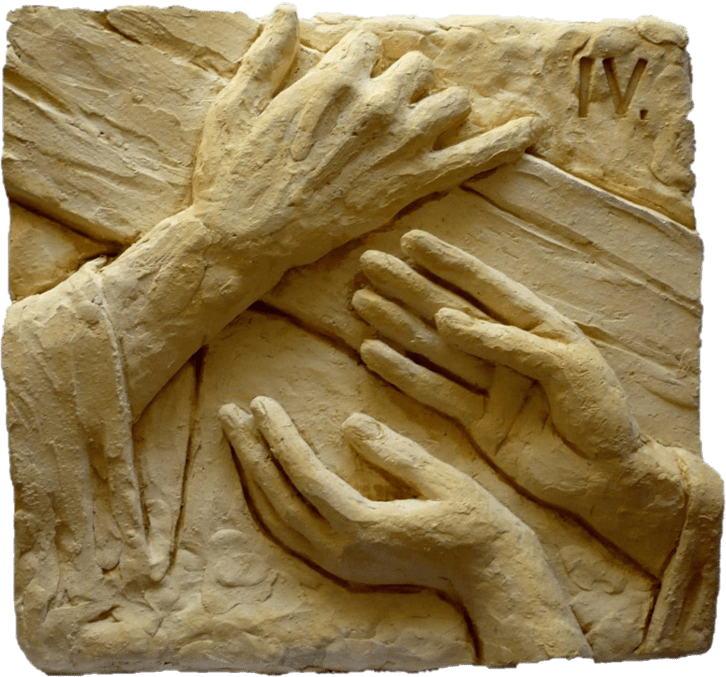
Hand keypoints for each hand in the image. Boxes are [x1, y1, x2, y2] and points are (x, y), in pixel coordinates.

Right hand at [191, 4, 544, 269]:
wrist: (247, 238)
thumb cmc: (234, 174)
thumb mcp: (236, 105)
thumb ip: (266, 54)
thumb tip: (283, 10)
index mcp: (334, 77)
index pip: (369, 44)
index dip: (358, 63)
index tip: (348, 83)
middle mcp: (376, 104)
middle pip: (415, 66)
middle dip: (402, 80)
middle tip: (380, 110)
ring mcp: (399, 144)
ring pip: (449, 100)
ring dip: (441, 104)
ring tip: (428, 121)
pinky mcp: (411, 184)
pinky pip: (473, 157)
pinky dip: (505, 142)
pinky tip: (531, 128)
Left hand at [219, 397, 519, 591]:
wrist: (493, 580)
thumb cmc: (477, 525)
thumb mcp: (442, 479)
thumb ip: (393, 452)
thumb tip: (348, 422)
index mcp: (365, 527)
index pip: (304, 476)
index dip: (278, 437)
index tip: (260, 404)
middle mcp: (343, 552)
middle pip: (279, 498)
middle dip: (251, 453)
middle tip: (229, 414)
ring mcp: (342, 565)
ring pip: (279, 520)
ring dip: (254, 477)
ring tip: (237, 439)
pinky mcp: (346, 568)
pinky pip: (291, 534)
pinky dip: (269, 504)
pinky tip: (261, 481)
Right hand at [353, 230, 685, 574]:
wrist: (608, 478)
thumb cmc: (602, 414)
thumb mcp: (566, 366)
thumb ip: (507, 342)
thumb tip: (447, 318)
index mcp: (535, 326)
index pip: (484, 286)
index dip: (447, 262)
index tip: (410, 240)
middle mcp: (505, 349)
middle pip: (447, 311)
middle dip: (409, 286)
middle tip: (370, 263)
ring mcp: (488, 385)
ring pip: (433, 348)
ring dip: (397, 324)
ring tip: (361, 301)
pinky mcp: (475, 420)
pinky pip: (434, 391)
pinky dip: (403, 372)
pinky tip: (373, 351)